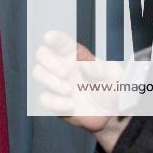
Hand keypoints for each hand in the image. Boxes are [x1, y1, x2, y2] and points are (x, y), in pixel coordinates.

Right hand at [33, 31, 129, 150]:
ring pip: (38, 73)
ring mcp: (57, 84)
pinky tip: (70, 105)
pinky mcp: (55, 102)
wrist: (111, 114)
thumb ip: (100, 69)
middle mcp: (63, 66)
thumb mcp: (114, 76)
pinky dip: (55, 102)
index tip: (49, 38)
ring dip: (51, 81)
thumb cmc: (112, 88)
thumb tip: (83, 64)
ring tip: (69, 90)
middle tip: (65, 73)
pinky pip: (44, 99)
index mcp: (76, 55)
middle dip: (49, 61)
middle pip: (42, 54)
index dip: (53, 37)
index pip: (61, 41)